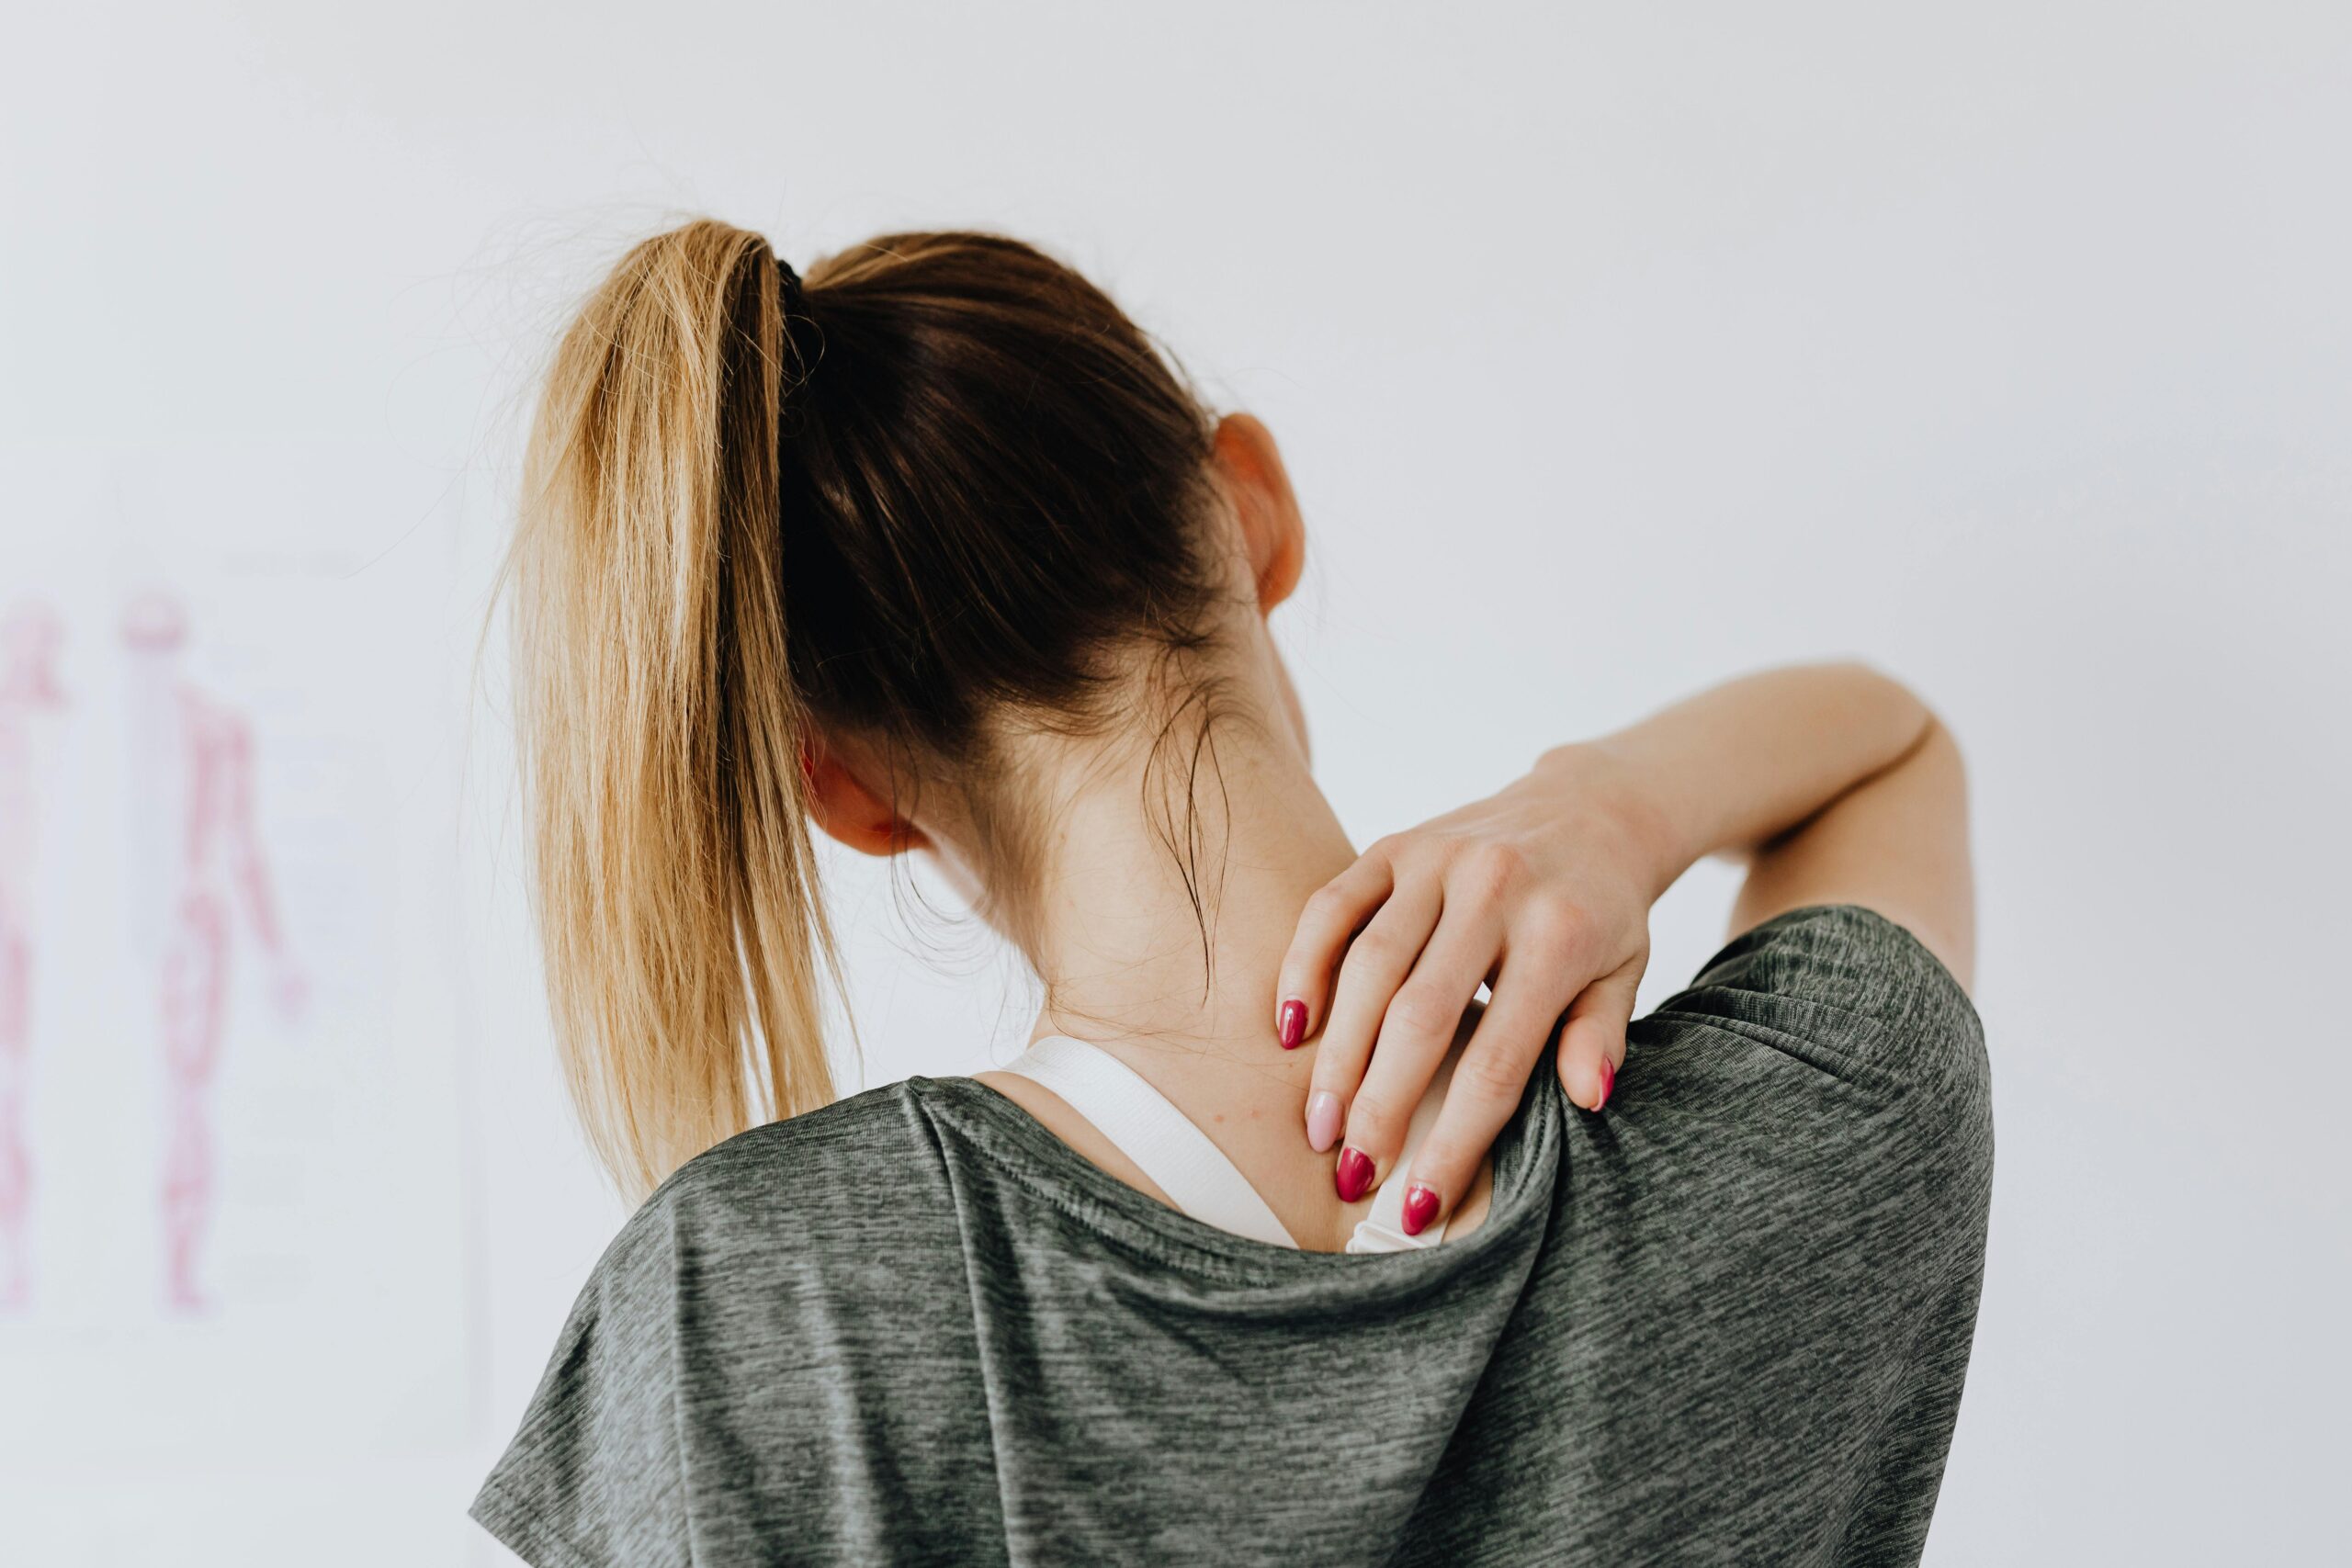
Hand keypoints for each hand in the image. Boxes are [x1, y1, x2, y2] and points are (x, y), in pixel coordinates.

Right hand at [1275, 744, 1669, 1229]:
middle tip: (1350, 1173)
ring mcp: (1438, 861)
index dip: (1454, 1139)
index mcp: (1558, 937)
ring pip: (1367, 968)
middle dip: (1379, 1107)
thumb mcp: (1625, 974)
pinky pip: (1333, 908)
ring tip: (1318, 1124)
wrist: (1592, 809)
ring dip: (1336, 1054)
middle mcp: (1494, 890)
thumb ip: (1600, 1035)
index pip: (1496, 1061)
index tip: (1418, 1205)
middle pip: (1419, 1018)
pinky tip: (1290, 1028)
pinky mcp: (1396, 844)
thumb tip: (1586, 1100)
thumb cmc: (1604, 913)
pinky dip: (1303, 967)